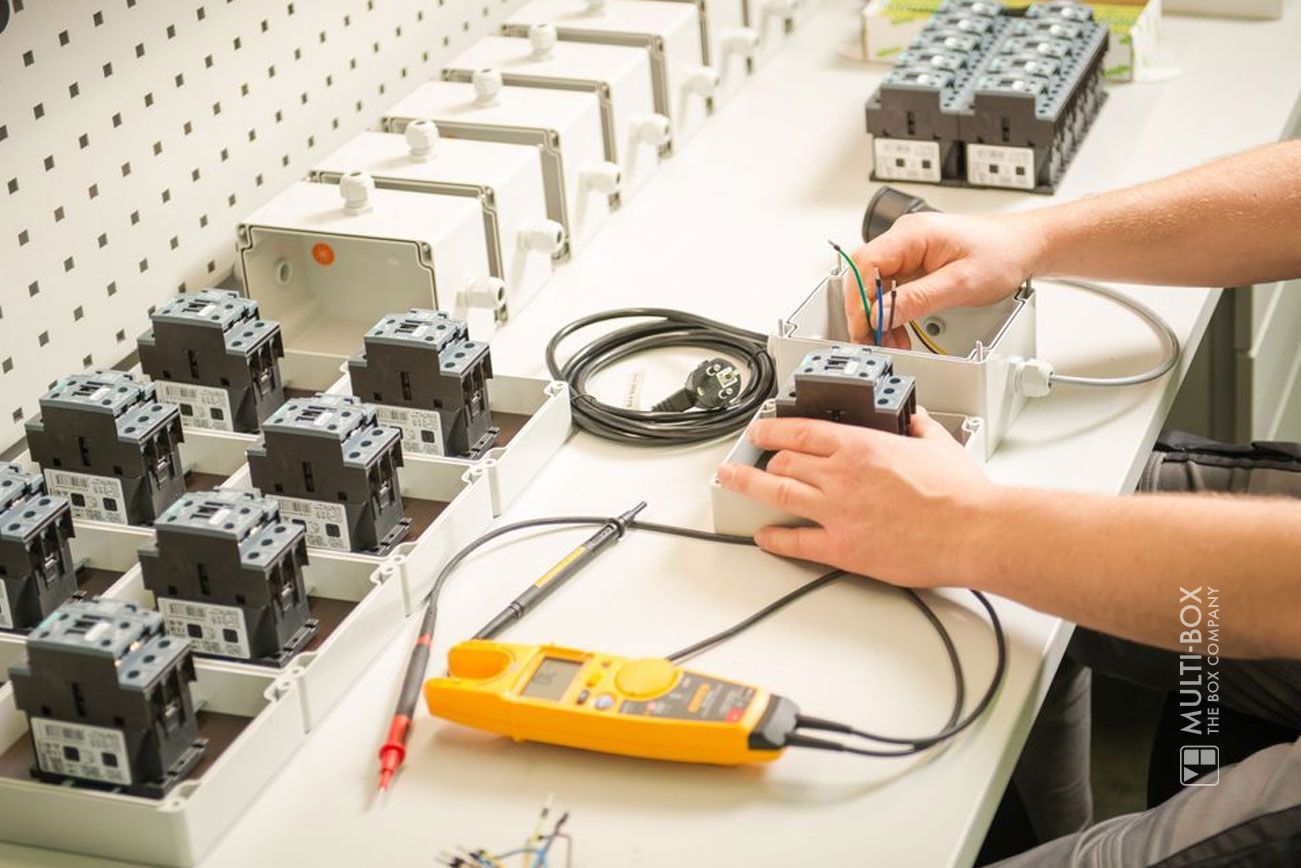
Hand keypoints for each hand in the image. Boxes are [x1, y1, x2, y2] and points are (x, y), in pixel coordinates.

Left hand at [715, 410, 1000, 587]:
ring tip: (730, 483)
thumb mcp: (937, 442)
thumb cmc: (961, 494)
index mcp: (861, 446)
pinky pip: (796, 541)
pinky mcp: (843, 547)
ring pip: (777, 494)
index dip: (772, 430)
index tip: (761, 430)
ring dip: (747, 487)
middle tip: (749, 460)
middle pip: (783, 462)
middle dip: (764, 460)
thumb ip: (917, 426)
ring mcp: (838, 511)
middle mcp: (842, 475)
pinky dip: (774, 539)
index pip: (801, 431)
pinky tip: (764, 536)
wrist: (974, 531)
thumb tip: (913, 417)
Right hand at [845, 210, 1044, 344]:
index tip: (863, 327)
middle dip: (866, 313)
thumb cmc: (1001, 254)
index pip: (865, 264)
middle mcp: (905, 239)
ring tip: (890, 340)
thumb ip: (917, 300)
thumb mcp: (960, 283)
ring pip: (875, 286)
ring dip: (879, 317)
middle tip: (872, 341)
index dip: (858, 299)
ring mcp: (908, 251)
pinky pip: (891, 290)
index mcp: (912, 234)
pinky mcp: (914, 264)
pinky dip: (891, 313)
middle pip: (865, 276)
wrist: (1024, 247)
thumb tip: (880, 315)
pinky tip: (898, 330)